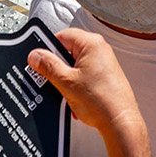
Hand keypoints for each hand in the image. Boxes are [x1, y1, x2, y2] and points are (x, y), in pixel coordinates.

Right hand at [29, 30, 149, 156]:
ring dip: (66, 80)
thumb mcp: (66, 82)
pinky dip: (75, 86)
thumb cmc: (101, 101)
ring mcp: (102, 63)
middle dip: (57, 67)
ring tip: (67, 93)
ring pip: (74, 65)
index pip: (62, 35)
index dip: (47, 48)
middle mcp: (99, 49)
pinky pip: (82, 76)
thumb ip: (48, 66)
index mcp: (91, 43)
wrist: (119, 121)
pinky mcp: (103, 76)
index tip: (39, 61)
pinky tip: (75, 98)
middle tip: (51, 80)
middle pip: (67, 50)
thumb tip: (36, 55)